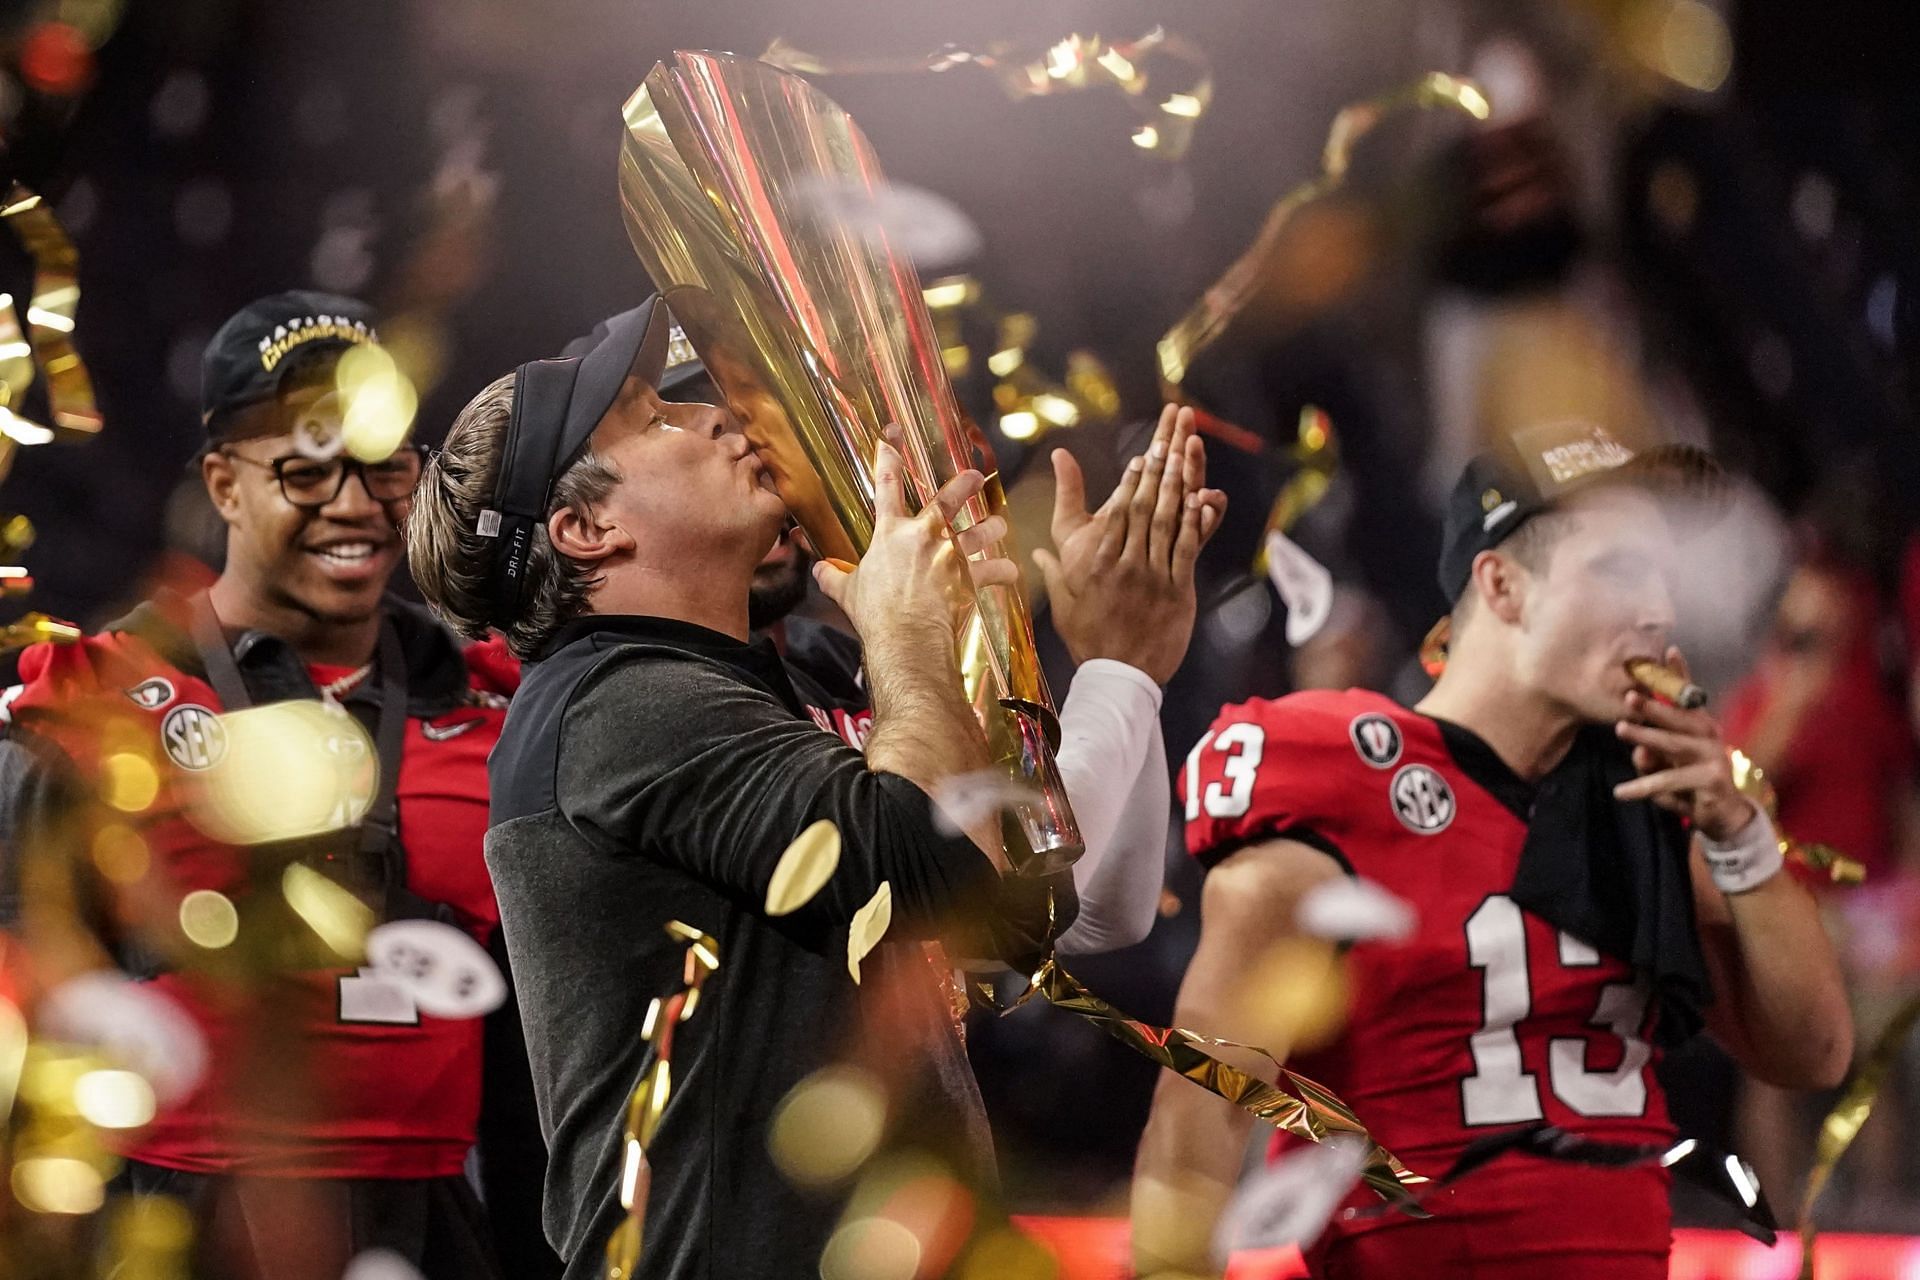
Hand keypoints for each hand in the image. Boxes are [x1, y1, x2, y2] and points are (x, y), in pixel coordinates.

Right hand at [813, 427, 1015, 650]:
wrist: (905, 634)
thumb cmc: (875, 612)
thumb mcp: (846, 591)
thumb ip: (833, 577)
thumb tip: (819, 571)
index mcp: (890, 534)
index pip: (885, 487)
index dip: (887, 459)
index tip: (890, 438)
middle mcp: (923, 536)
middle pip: (945, 501)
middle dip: (963, 485)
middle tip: (975, 476)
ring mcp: (949, 555)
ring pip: (977, 534)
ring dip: (990, 528)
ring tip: (999, 524)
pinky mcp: (968, 578)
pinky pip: (992, 572)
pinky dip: (1003, 573)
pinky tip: (1012, 573)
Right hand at [1031, 404, 1227, 683]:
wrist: (1118, 675)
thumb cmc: (1089, 640)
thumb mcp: (1063, 603)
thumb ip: (1053, 571)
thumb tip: (1037, 552)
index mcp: (1097, 563)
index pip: (1116, 514)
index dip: (1131, 482)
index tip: (1141, 457)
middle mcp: (1124, 564)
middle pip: (1142, 509)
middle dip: (1157, 471)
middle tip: (1169, 441)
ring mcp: (1152, 577)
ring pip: (1165, 523)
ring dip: (1176, 486)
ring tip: (1186, 458)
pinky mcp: (1176, 592)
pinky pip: (1186, 550)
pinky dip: (1194, 523)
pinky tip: (1202, 499)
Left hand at [1612, 647, 1756, 841]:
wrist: (1721, 817)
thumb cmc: (1689, 784)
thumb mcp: (1666, 767)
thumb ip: (1651, 756)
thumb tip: (1639, 751)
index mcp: (1700, 726)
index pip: (1689, 698)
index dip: (1681, 674)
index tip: (1669, 650)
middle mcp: (1710, 736)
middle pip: (1678, 718)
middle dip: (1653, 706)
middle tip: (1629, 696)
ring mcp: (1713, 756)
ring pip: (1673, 744)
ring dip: (1645, 737)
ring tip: (1621, 730)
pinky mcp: (1711, 779)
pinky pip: (1668, 780)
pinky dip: (1643, 787)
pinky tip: (1622, 792)